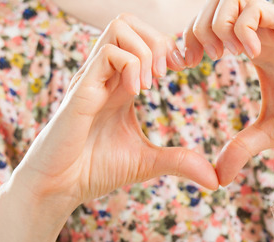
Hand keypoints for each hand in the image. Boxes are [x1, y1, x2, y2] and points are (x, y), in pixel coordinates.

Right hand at [12, 14, 217, 223]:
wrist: (58, 188)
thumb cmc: (94, 170)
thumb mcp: (147, 162)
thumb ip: (180, 162)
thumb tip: (216, 180)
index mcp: (119, 83)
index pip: (142, 39)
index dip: (168, 48)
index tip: (182, 72)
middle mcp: (104, 74)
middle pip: (129, 21)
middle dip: (158, 40)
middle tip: (167, 74)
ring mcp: (91, 78)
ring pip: (119, 27)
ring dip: (146, 50)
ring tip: (152, 84)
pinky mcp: (81, 91)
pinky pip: (107, 53)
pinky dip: (131, 66)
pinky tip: (137, 94)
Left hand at [183, 0, 273, 184]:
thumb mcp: (271, 132)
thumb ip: (242, 149)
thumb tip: (218, 180)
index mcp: (251, 49)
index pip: (206, 28)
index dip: (186, 42)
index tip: (185, 68)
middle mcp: (260, 32)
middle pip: (212, 6)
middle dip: (196, 29)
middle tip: (202, 61)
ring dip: (217, 23)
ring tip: (224, 55)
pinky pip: (256, 6)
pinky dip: (242, 27)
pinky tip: (249, 55)